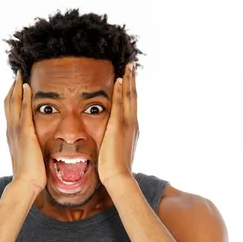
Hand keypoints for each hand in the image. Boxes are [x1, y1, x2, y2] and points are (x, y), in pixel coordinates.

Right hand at [4, 72, 46, 192]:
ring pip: (13, 103)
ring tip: (20, 75)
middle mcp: (11, 131)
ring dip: (16, 88)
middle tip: (16, 75)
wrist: (26, 183)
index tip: (16, 88)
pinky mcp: (25, 133)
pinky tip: (27, 86)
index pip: (10, 113)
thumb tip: (39, 149)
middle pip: (8, 104)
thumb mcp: (30, 158)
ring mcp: (16, 131)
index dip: (12, 100)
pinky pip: (23, 110)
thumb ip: (32, 149)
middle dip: (12, 89)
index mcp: (12, 137)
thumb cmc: (30, 175)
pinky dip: (24, 96)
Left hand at [97, 62, 138, 186]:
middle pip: (133, 97)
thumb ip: (114, 144)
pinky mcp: (119, 127)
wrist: (118, 177)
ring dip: (129, 80)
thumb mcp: (116, 153)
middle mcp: (133, 125)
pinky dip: (121, 91)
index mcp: (132, 130)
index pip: (131, 106)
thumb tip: (109, 144)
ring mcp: (127, 125)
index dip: (131, 92)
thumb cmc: (115, 170)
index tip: (129, 79)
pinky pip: (120, 104)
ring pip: (129, 97)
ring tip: (129, 66)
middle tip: (132, 65)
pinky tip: (120, 79)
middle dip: (133, 80)